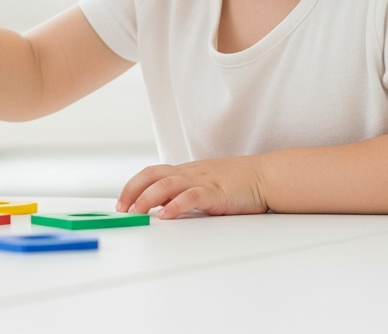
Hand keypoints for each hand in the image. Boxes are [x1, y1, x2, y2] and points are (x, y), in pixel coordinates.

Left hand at [115, 156, 268, 218]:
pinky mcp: (216, 192)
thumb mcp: (205, 185)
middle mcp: (189, 173)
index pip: (151, 173)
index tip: (122, 201)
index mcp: (185, 171)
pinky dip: (176, 205)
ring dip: (147, 199)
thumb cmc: (237, 183)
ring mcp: (201, 181)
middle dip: (132, 191)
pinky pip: (191, 196)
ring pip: (166, 185)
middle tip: (122, 209)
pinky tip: (166, 215)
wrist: (266, 176)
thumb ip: (184, 194)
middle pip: (151, 175)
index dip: (133, 186)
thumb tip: (162, 208)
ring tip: (137, 213)